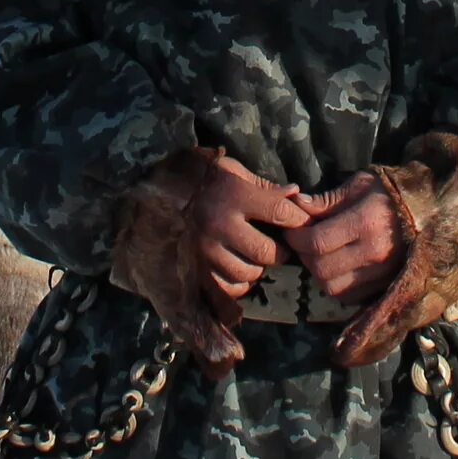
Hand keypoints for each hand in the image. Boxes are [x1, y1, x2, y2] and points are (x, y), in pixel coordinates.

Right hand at [112, 149, 307, 376]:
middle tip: (282, 248)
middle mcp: (218, 225)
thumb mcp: (232, 171)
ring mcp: (204, 249)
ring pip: (246, 273)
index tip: (301, 222)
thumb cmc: (201, 178)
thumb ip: (263, 186)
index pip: (279, 212)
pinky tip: (238, 269)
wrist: (156, 189)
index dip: (297, 220)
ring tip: (257, 258)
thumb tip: (296, 195)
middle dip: (280, 252)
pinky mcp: (194, 266)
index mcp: (232, 195)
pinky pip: (225, 287)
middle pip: (265, 252)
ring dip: (258, 268)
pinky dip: (238, 282)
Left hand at [288, 172, 404, 301]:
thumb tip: (296, 205)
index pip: (317, 241)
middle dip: (304, 257)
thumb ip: (327, 199)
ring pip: (333, 288)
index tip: (291, 230)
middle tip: (302, 243)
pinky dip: (337, 286)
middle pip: (321, 269)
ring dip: (318, 274)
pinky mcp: (386, 285)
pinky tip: (338, 268)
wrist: (432, 212)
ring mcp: (382, 273)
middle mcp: (374, 252)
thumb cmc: (391, 193)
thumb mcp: (360, 185)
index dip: (296, 238)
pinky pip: (350, 297)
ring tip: (319, 256)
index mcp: (365, 222)